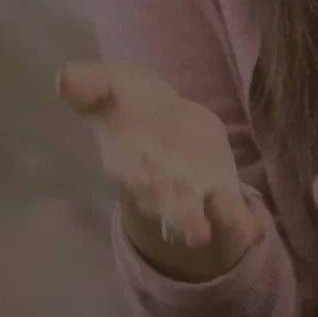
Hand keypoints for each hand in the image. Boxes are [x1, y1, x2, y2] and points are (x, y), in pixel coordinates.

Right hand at [56, 59, 263, 282]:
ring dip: (198, 225)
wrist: (162, 118)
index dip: (133, 174)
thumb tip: (62, 79)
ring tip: (206, 237)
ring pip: (193, 212)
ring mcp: (187, 189)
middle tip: (189, 229)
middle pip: (163, 201)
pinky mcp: (217, 188)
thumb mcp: (109, 84)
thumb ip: (90, 84)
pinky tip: (254, 235)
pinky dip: (240, 225)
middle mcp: (154, 182)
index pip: (126, 168)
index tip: (139, 179)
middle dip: (176, 214)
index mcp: (124, 156)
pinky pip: (229, 210)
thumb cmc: (128, 101)